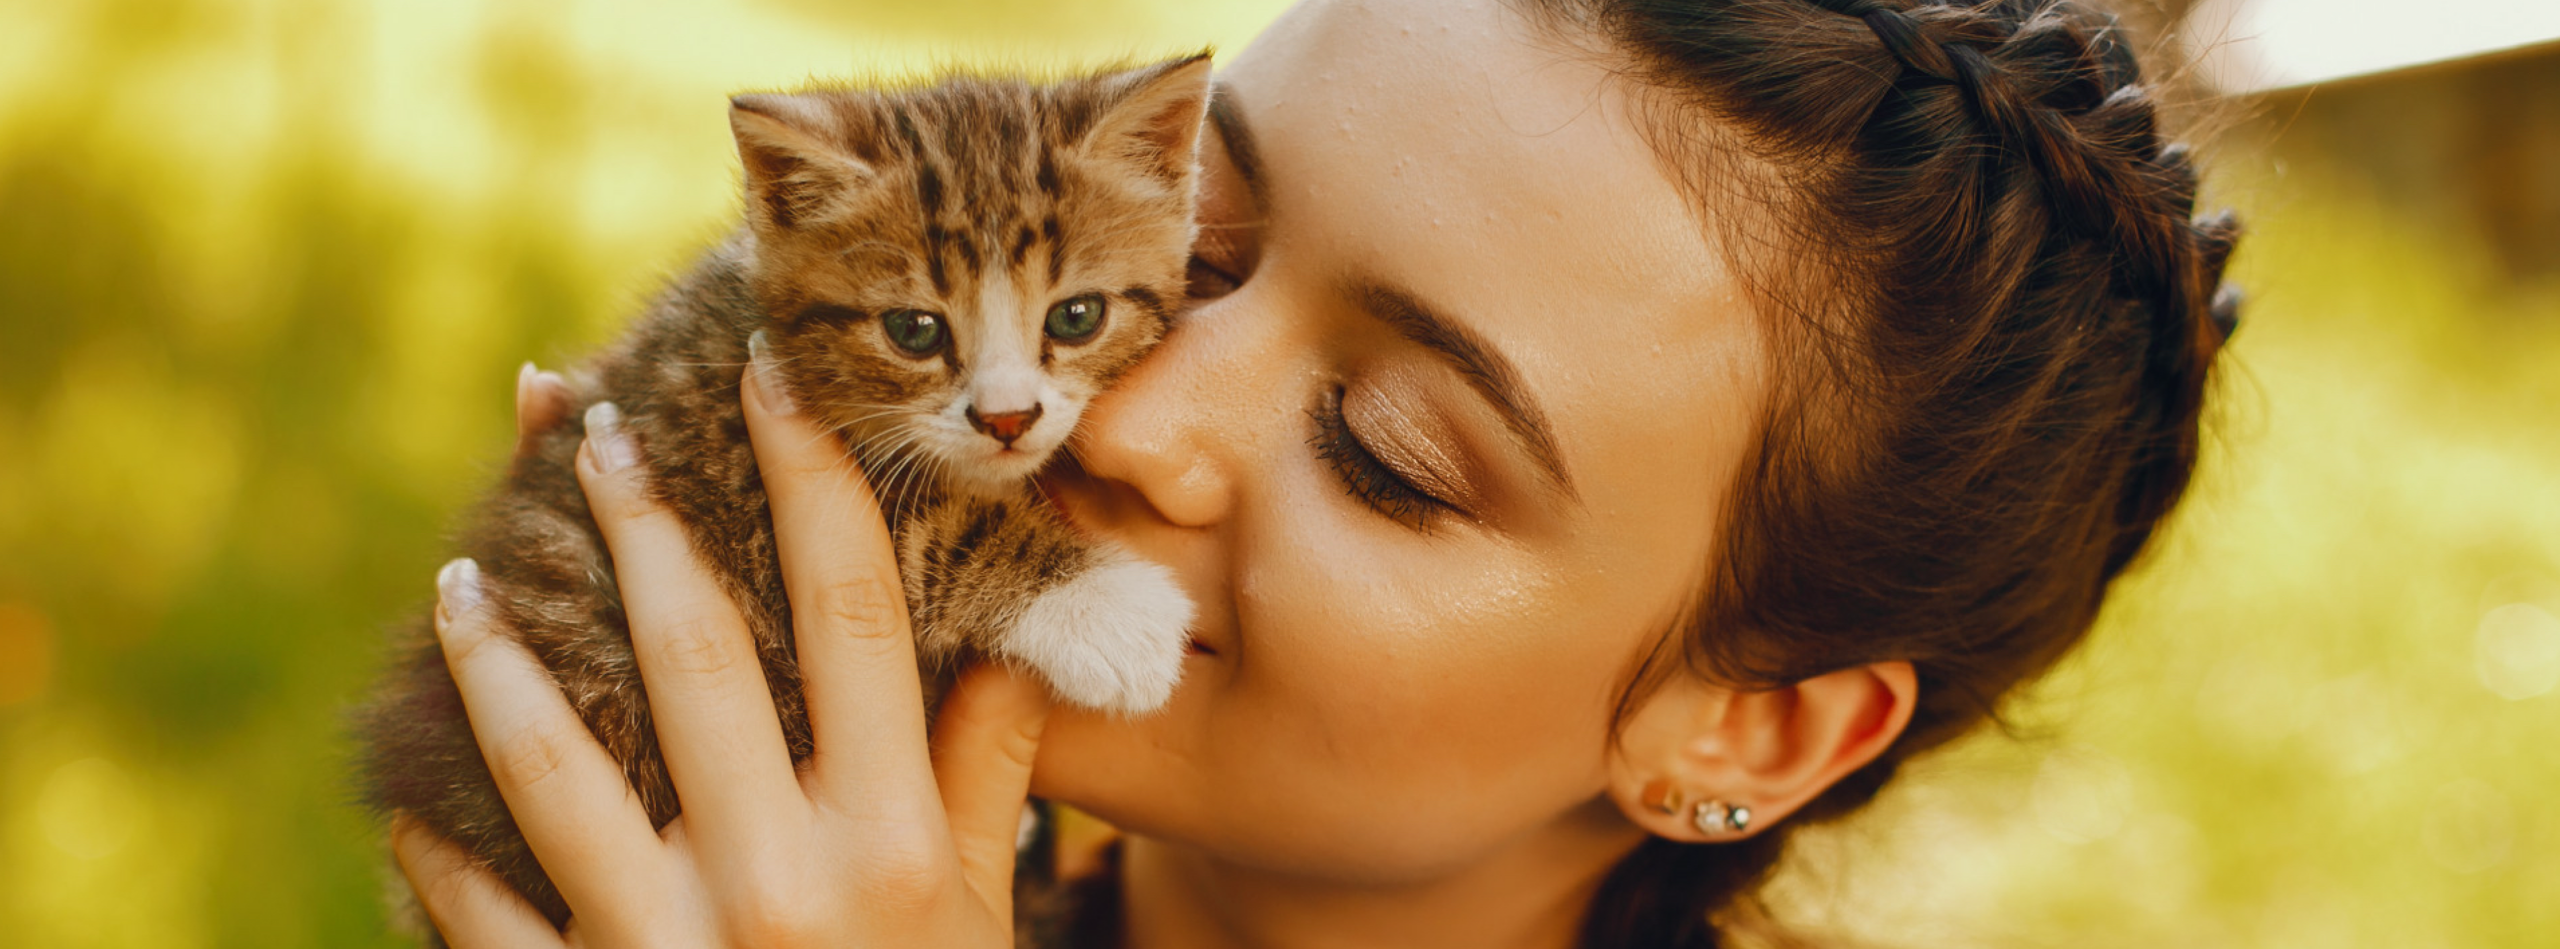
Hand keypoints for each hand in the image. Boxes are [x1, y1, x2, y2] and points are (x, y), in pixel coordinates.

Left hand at [393, 349, 1052, 946]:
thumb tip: (1015, 637)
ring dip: (498, 659)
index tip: (770, 371)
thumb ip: (991, 775)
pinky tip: (404, 793)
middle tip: (586, 422)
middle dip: (639, 522)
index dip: (812, 477)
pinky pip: (485, 917)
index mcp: (895, 838)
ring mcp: (674, 946)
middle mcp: (786, 877)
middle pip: (699, 653)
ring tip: (461, 579)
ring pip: (558, 766)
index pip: (856, 614)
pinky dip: (438, 850)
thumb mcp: (978, 919)